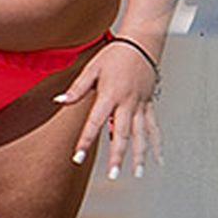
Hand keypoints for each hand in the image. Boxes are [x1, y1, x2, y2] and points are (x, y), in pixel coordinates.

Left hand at [55, 38, 159, 179]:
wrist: (142, 42)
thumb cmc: (116, 53)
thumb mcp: (92, 68)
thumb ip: (77, 88)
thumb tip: (59, 101)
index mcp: (110, 95)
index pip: (95, 123)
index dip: (86, 141)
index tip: (78, 157)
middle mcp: (127, 103)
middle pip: (122, 134)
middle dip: (117, 156)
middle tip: (113, 175)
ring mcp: (141, 105)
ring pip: (141, 135)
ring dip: (140, 155)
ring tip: (138, 173)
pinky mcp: (149, 104)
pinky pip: (153, 127)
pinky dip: (156, 144)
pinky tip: (158, 158)